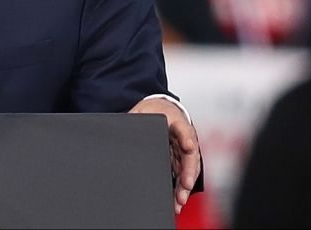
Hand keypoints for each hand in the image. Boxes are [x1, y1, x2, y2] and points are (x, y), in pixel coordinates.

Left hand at [130, 96, 200, 214]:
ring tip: (179, 201)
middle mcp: (183, 137)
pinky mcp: (180, 160)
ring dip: (185, 186)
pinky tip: (176, 201)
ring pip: (188, 169)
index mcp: (175, 120)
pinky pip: (182, 175)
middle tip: (185, 186)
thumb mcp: (142, 111)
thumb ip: (134, 120)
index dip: (186, 138)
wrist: (161, 110)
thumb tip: (121, 130)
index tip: (188, 146)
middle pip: (190, 156)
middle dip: (188, 172)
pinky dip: (180, 188)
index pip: (183, 128)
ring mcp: (183, 150)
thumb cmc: (153, 110)